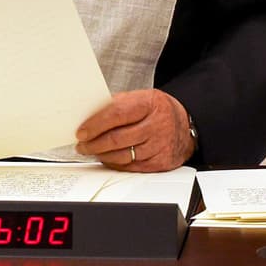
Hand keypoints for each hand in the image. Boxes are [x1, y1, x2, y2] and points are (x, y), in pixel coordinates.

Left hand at [75, 90, 192, 171]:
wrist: (184, 124)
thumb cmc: (156, 110)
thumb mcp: (139, 98)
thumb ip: (115, 105)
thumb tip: (87, 116)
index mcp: (149, 104)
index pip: (116, 114)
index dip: (95, 124)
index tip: (81, 132)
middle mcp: (157, 125)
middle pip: (117, 138)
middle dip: (94, 144)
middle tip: (81, 145)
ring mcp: (160, 145)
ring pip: (123, 155)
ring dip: (102, 155)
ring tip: (91, 151)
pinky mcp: (161, 162)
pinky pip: (132, 167)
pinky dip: (116, 164)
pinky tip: (107, 158)